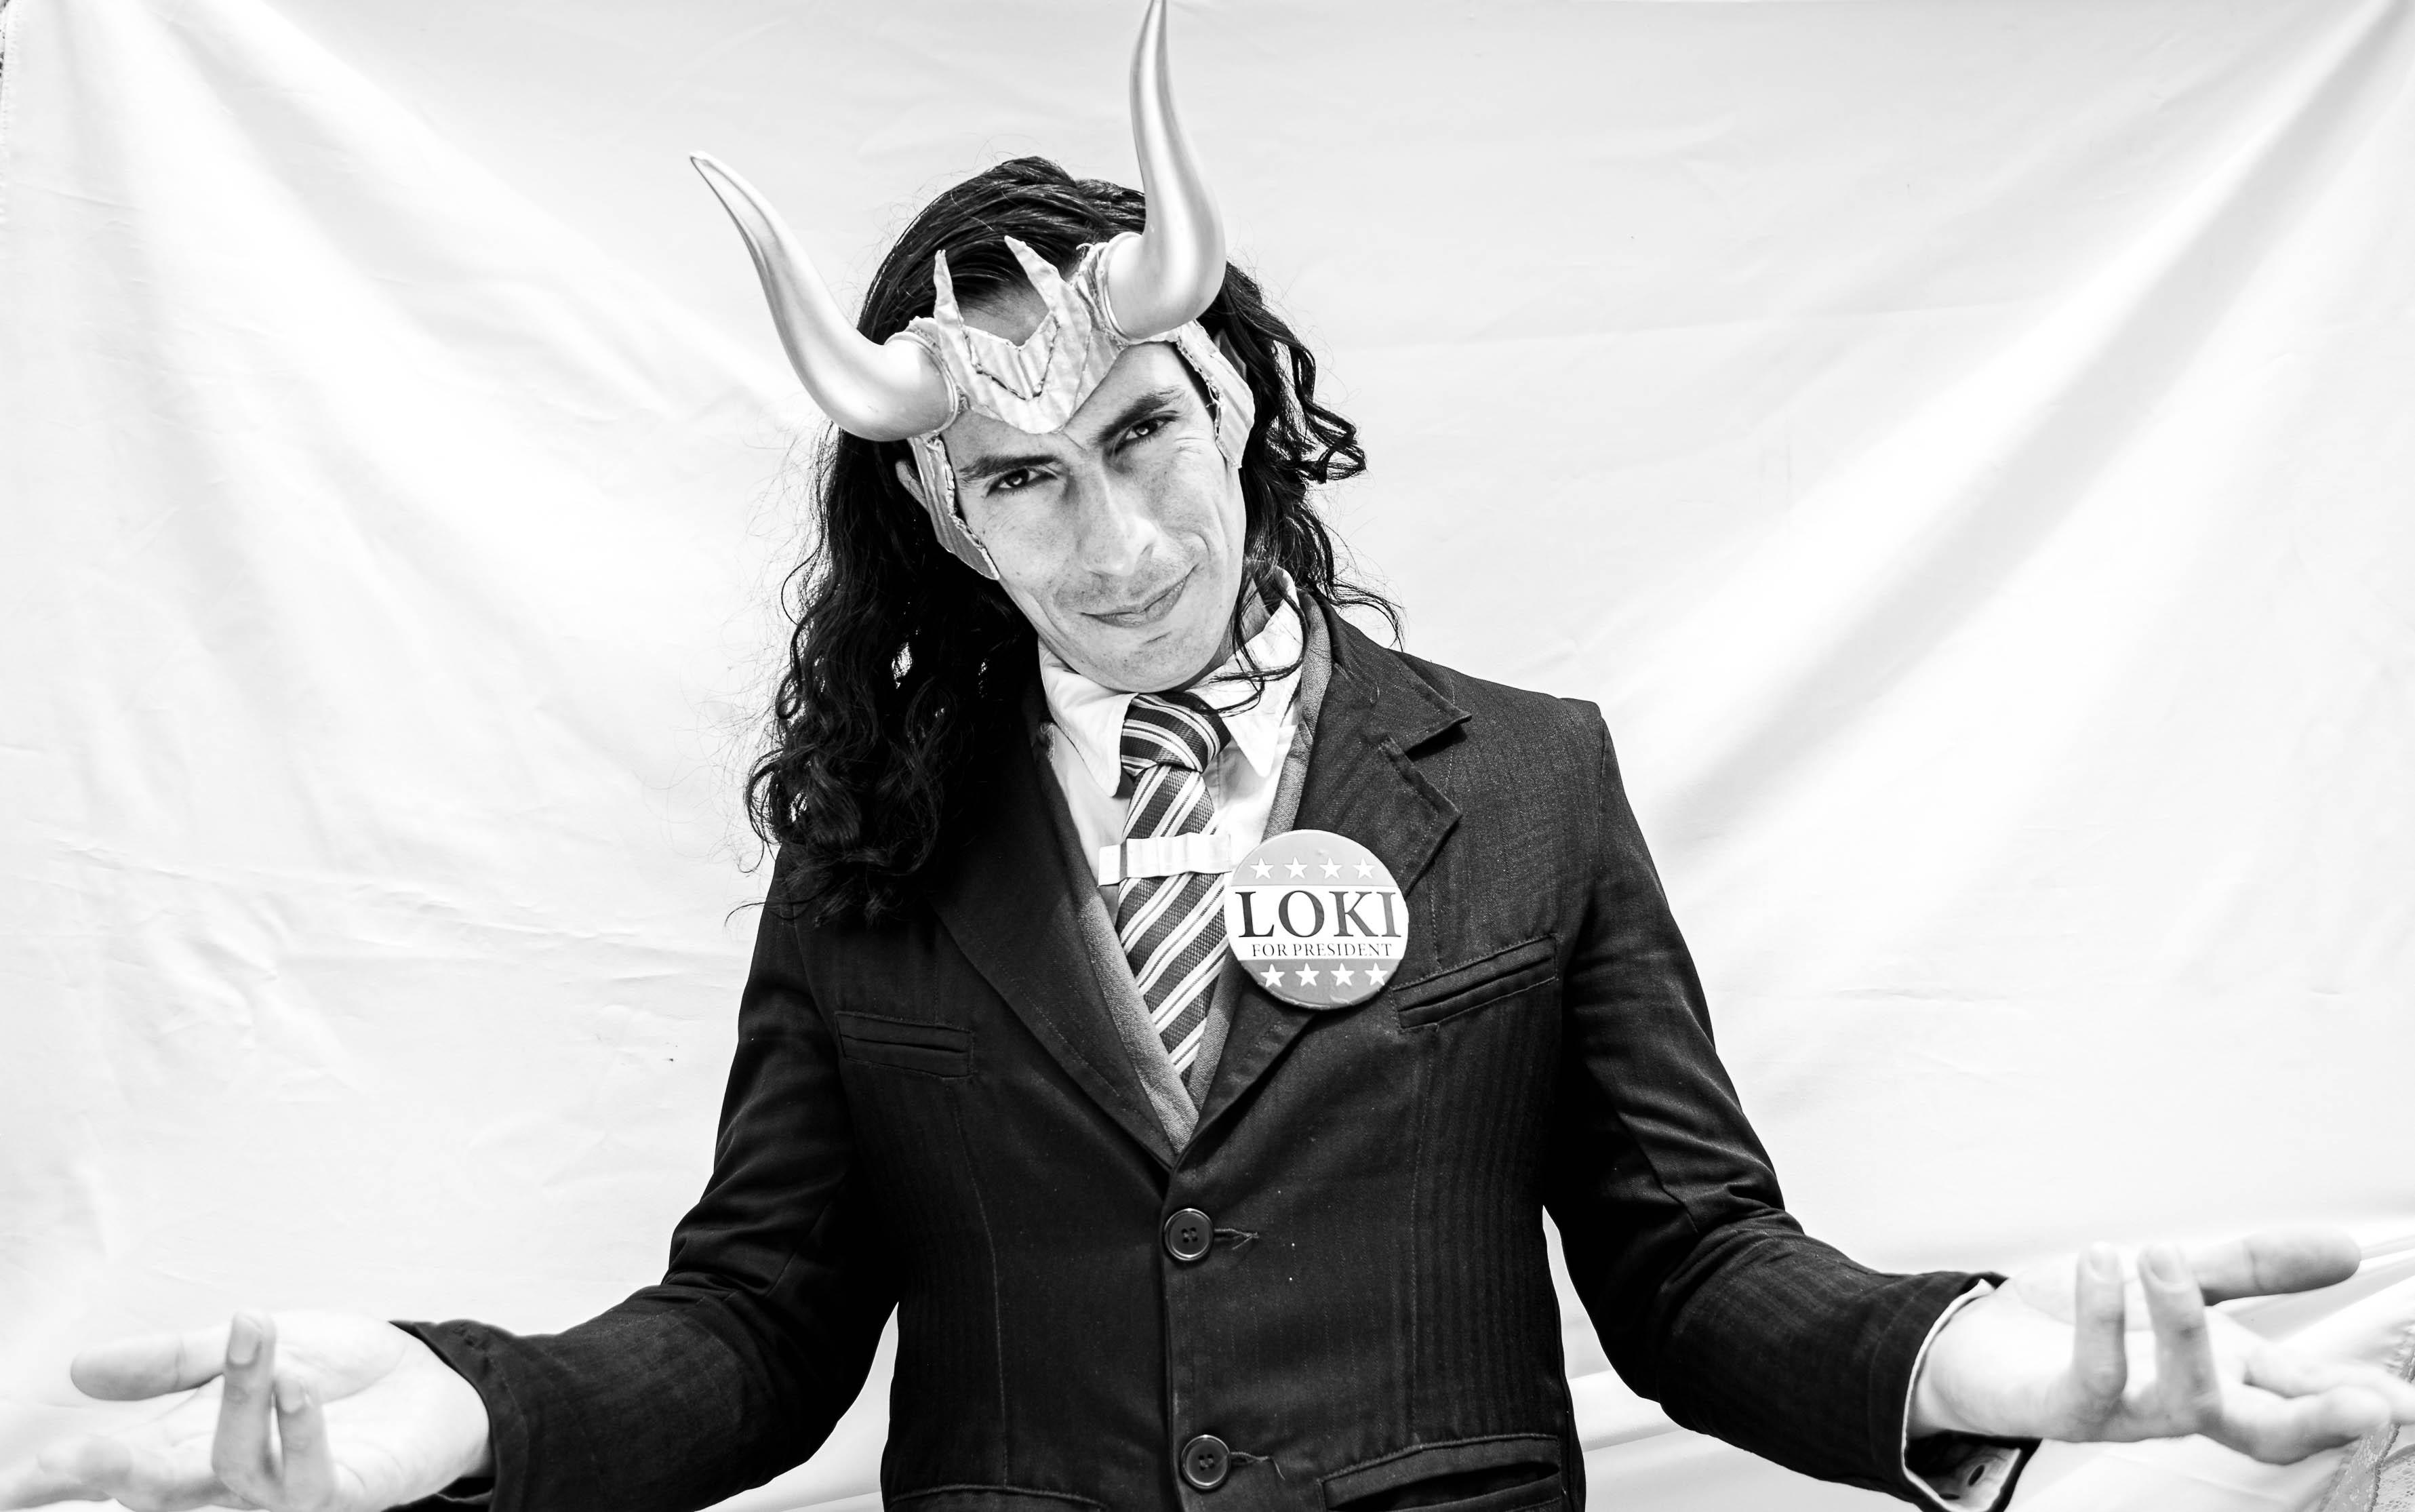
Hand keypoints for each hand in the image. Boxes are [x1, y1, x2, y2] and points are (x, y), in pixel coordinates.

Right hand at [0, 1311, 492, 1511]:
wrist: (429, 1377)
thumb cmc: (335, 1369)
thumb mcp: (243, 1349)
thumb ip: (168, 1361)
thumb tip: (78, 1370)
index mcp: (193, 1447)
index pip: (115, 1472)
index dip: (58, 1482)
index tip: (9, 1488)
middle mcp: (228, 1484)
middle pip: (156, 1490)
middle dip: (112, 1471)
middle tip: (71, 1455)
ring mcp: (284, 1496)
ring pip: (234, 1470)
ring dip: (238, 1403)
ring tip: (254, 1335)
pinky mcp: (344, 1495)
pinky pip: (310, 1478)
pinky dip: (300, 1428)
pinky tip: (298, 1386)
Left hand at [1910, 1228, 2414, 1461]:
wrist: (1981, 1339)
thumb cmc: (2081, 1317)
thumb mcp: (2177, 1278)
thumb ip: (2254, 1268)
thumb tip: (2347, 1249)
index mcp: (2224, 1374)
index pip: (2305, 1393)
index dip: (2359, 1400)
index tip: (2408, 1403)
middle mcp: (2184, 1402)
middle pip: (2265, 1430)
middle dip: (2319, 1420)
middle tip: (2370, 1404)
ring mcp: (2128, 1414)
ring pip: (2186, 1400)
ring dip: (2184, 1327)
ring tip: (2164, 1254)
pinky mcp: (2066, 1409)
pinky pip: (2094, 1377)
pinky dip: (2101, 1317)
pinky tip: (2103, 1264)